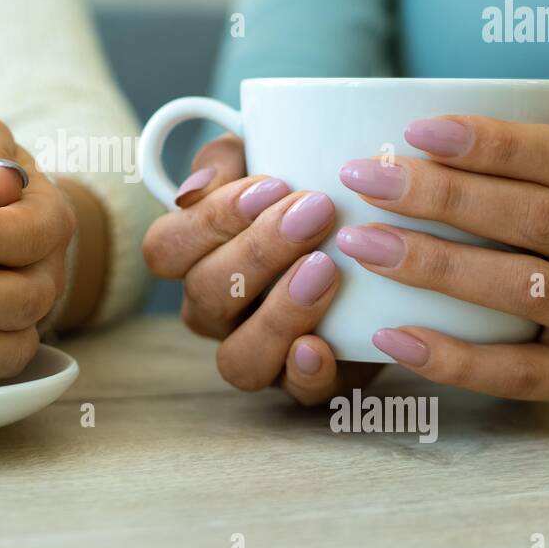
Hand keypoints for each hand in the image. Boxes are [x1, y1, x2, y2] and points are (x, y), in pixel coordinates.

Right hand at [142, 135, 373, 405]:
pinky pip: (295, 395)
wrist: (382, 238)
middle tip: (315, 211)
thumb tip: (194, 190)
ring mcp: (259, 351)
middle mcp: (215, 310)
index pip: (166, 248)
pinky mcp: (308, 380)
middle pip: (205, 295)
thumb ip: (227, 155)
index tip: (274, 183)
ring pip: (238, 358)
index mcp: (193, 256)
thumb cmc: (306, 189)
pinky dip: (305, 373)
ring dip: (278, 313)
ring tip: (326, 269)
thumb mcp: (266, 152)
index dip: (211, 220)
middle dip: (258, 252)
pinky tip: (322, 343)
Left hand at [337, 72, 548, 401]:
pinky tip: (388, 334)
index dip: (495, 143)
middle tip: (367, 180)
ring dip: (437, 266)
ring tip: (361, 244)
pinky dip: (450, 358)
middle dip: (446, 197)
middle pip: (541, 219)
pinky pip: (516, 373)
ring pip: (528, 290)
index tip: (414, 131)